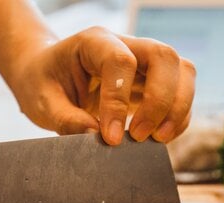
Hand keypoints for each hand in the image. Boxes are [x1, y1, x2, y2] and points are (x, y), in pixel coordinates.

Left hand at [4, 26, 195, 145]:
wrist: (46, 76)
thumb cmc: (42, 83)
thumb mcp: (41, 102)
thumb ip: (67, 119)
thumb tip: (96, 137)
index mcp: (94, 41)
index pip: (120, 61)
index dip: (119, 101)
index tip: (110, 138)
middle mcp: (126, 45)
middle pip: (164, 57)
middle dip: (161, 101)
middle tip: (140, 136)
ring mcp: (144, 63)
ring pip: (182, 72)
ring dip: (178, 108)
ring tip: (158, 139)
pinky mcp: (153, 83)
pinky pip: (181, 93)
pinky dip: (178, 117)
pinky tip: (159, 137)